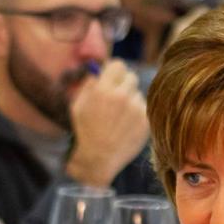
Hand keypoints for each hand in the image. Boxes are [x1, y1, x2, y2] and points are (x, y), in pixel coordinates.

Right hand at [66, 59, 148, 186]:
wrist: (98, 158)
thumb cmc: (85, 131)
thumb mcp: (78, 105)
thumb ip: (88, 84)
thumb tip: (99, 70)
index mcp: (103, 90)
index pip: (118, 65)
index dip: (115, 71)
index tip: (113, 78)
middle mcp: (121, 96)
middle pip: (131, 77)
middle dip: (124, 85)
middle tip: (117, 97)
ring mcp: (136, 109)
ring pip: (137, 95)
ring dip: (130, 101)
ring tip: (119, 118)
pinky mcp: (145, 121)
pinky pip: (142, 109)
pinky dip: (136, 115)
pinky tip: (125, 126)